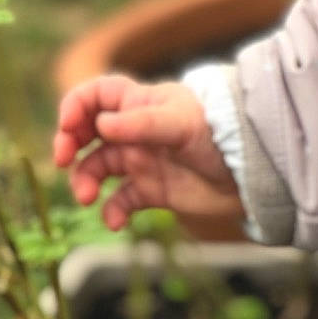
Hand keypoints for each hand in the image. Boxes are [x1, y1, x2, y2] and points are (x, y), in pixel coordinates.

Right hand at [53, 76, 243, 233]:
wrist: (255, 172)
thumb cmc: (222, 134)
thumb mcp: (181, 124)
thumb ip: (141, 123)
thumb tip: (101, 125)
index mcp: (141, 104)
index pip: (96, 95)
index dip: (76, 106)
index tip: (69, 127)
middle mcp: (136, 131)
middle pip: (87, 132)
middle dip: (69, 145)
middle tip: (62, 161)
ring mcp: (143, 161)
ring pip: (98, 168)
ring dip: (85, 181)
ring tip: (88, 197)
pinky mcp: (153, 191)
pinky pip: (121, 202)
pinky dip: (112, 212)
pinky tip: (115, 222)